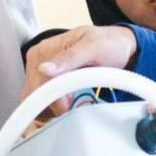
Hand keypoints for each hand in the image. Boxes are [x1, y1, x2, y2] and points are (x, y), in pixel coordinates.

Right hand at [21, 25, 137, 113]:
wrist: (120, 47)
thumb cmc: (108, 44)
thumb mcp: (93, 47)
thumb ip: (69, 58)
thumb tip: (43, 69)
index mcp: (43, 50)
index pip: (40, 80)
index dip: (54, 96)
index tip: (68, 107)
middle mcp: (38, 63)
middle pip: (35, 93)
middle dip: (53, 105)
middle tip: (74, 111)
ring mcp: (42, 76)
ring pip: (37, 102)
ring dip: (52, 111)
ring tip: (72, 110)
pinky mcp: (49, 86)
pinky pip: (43, 105)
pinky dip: (54, 111)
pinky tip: (67, 111)